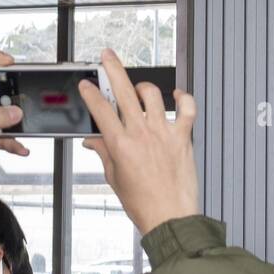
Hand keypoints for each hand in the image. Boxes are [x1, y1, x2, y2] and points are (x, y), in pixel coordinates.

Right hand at [80, 48, 198, 234]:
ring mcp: (164, 132)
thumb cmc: (143, 203)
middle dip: (113, 69)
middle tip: (107, 56)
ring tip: (140, 87)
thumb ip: (104, 154)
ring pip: (154, 94)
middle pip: (125, 91)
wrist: (170, 217)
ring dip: (144, 86)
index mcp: (121, 145)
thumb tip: (92, 143)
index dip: (90, 93)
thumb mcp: (114, 178)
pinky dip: (184, 98)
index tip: (86, 84)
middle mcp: (142, 134)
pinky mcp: (183, 137)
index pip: (101, 110)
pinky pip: (187, 108)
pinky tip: (177, 94)